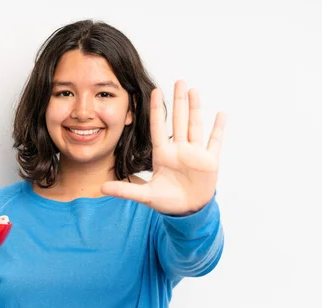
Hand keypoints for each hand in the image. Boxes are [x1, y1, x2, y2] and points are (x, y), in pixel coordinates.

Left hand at [101, 80, 225, 214]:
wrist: (187, 212)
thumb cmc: (167, 202)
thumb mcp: (145, 195)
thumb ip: (125, 190)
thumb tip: (101, 187)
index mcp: (163, 154)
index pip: (158, 127)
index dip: (157, 110)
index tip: (155, 91)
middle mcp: (179, 150)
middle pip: (179, 120)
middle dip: (179, 101)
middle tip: (179, 81)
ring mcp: (195, 154)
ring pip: (195, 126)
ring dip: (195, 108)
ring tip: (194, 90)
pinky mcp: (209, 162)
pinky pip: (214, 141)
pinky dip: (218, 128)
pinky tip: (220, 113)